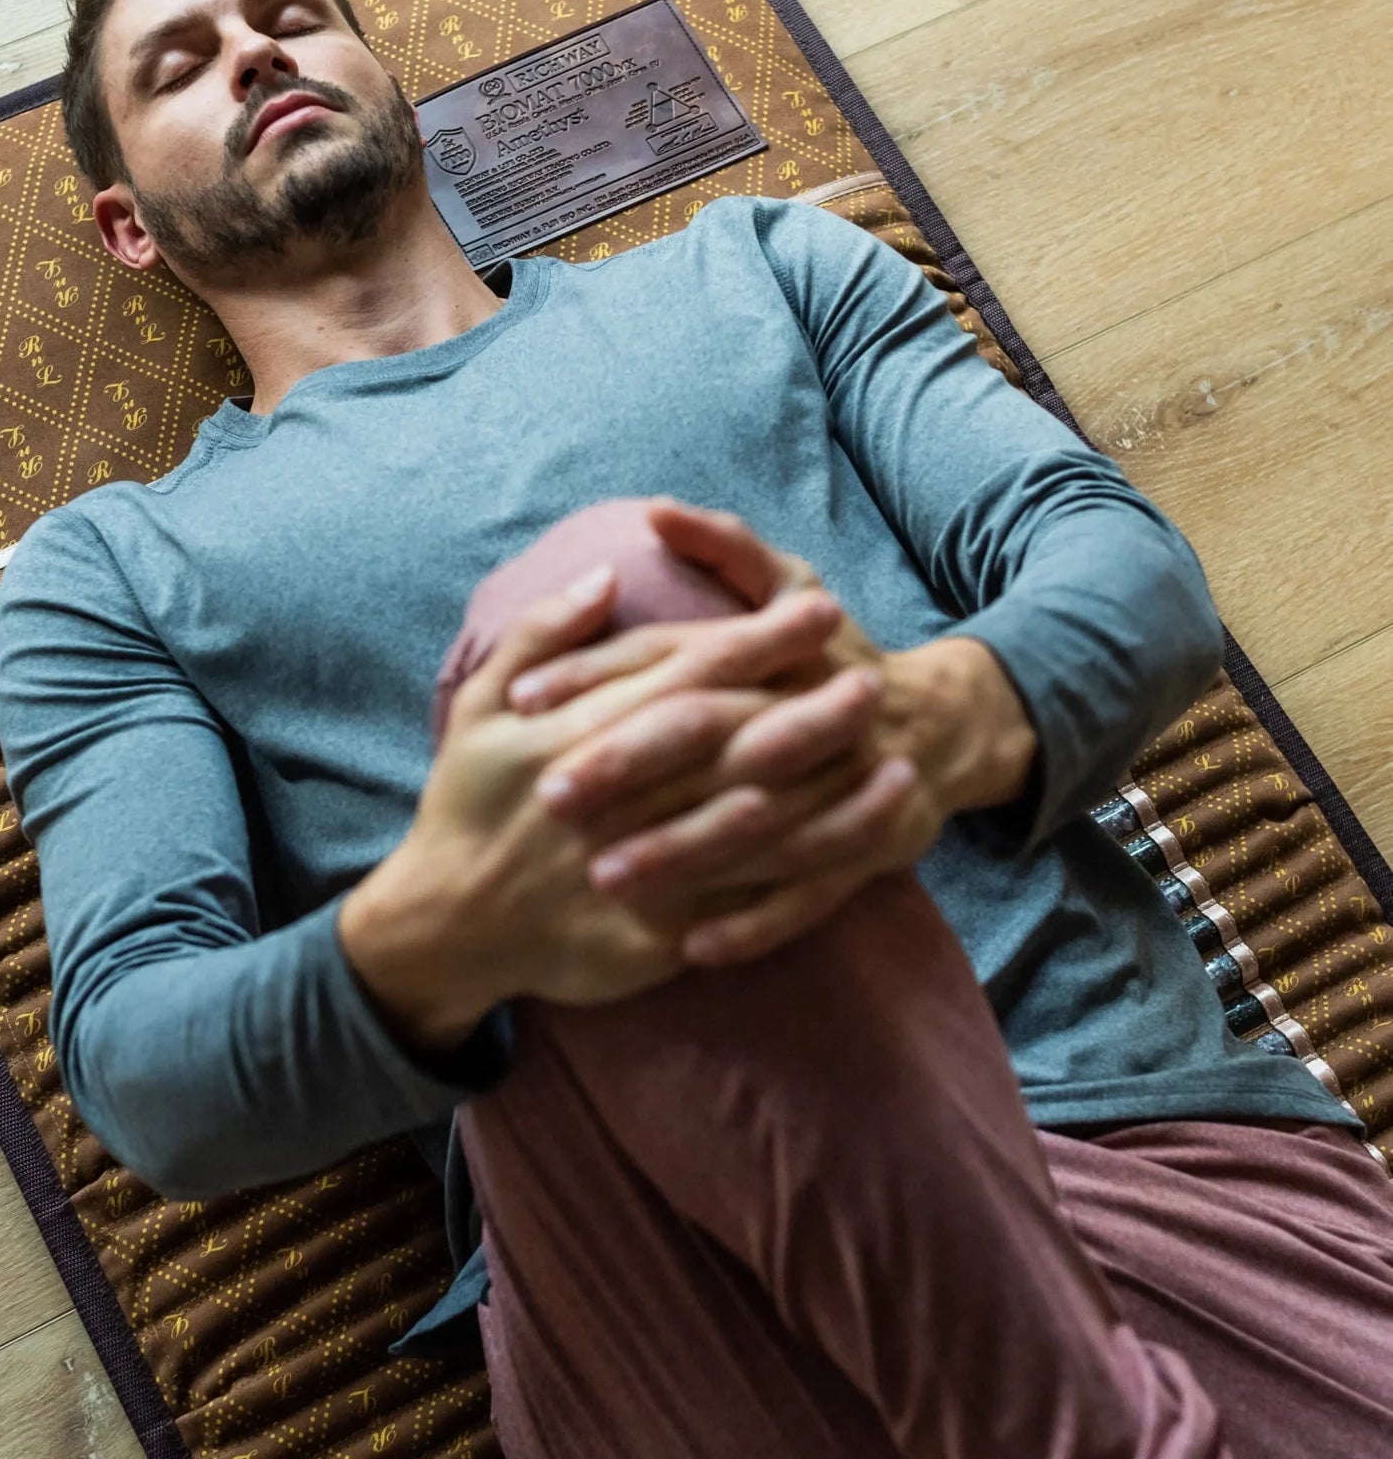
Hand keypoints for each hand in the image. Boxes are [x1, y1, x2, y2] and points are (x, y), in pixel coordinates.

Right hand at [340, 561, 851, 1039]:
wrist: (443, 926)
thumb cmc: (464, 807)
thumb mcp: (478, 706)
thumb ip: (541, 634)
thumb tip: (606, 576)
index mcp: (579, 733)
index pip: (686, 673)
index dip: (759, 641)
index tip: (820, 610)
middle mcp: (617, 799)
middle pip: (731, 746)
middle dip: (810, 711)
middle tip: (876, 680)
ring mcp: (637, 869)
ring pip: (751, 827)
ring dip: (830, 796)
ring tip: (900, 765)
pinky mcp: (652, 933)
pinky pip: (740, 905)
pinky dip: (802, 879)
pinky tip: (853, 854)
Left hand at [507, 498, 1035, 964]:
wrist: (935, 728)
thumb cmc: (831, 658)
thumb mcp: (788, 584)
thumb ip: (726, 546)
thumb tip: (659, 510)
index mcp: (769, 648)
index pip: (672, 652)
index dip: (596, 673)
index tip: (523, 700)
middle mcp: (800, 708)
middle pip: (705, 733)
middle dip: (626, 765)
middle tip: (549, 797)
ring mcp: (836, 784)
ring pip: (751, 822)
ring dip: (679, 853)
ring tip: (605, 881)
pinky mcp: (864, 849)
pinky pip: (809, 895)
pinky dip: (755, 921)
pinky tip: (694, 948)